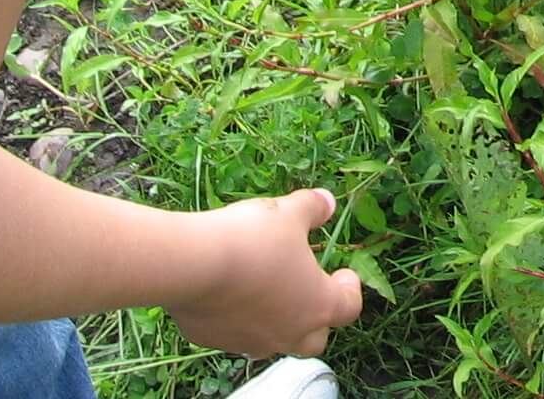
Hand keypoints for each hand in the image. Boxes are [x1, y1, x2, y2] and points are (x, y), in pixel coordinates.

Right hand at [165, 188, 364, 356]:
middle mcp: (288, 332)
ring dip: (274, 320)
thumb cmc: (254, 239)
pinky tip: (226, 293)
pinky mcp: (214, 340)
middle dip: (316, 320)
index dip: (349, 290)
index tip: (343, 274)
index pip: (348, 307)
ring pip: (272, 340)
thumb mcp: (290, 212)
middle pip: (314, 340)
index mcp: (317, 304)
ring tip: (266, 290)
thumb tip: (327, 202)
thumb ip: (313, 208)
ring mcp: (250, 341)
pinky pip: (232, 334)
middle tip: (308, 292)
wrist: (193, 264)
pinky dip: (235, 318)